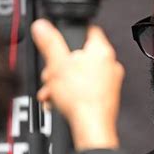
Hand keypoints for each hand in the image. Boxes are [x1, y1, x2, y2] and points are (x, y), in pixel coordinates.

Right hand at [31, 19, 123, 150]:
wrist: (91, 127)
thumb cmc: (82, 98)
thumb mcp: (57, 65)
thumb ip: (49, 42)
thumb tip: (42, 25)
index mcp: (102, 50)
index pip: (89, 30)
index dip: (71, 33)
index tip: (60, 40)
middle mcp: (110, 64)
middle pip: (80, 55)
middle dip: (59, 66)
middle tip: (50, 74)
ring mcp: (110, 82)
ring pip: (80, 74)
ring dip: (61, 81)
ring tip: (52, 91)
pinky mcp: (106, 97)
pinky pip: (85, 88)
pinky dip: (70, 93)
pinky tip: (59, 100)